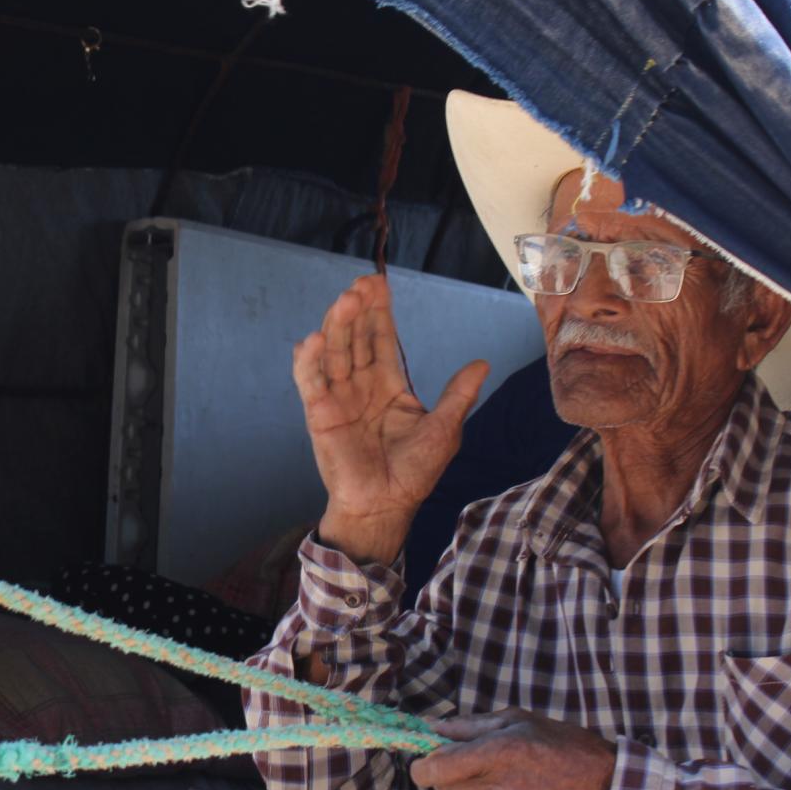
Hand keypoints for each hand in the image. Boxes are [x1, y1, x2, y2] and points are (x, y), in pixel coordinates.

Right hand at [291, 275, 488, 562]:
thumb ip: (458, 395)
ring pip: (334, 353)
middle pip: (355, 338)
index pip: (381, 340)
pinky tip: (314, 340)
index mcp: (388, 385)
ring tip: (345, 300)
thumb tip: (482, 364)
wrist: (385, 506)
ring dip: (337, 325)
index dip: (380, 313)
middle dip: (358, 310)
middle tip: (362, 283)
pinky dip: (308, 362)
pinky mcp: (318, 414)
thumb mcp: (444, 429)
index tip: (379, 283)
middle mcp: (360, 385)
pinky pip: (310, 382)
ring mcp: (337, 398)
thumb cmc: (414, 472)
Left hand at [408, 709, 617, 789]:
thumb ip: (469, 725)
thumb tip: (432, 727)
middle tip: (481, 760)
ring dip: (474, 788)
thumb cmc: (565, 746)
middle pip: (443, 786)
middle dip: (452, 771)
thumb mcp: (519, 720)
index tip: (435, 754)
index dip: (425, 763)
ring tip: (510, 777)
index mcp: (494, 755)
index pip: (430, 772)